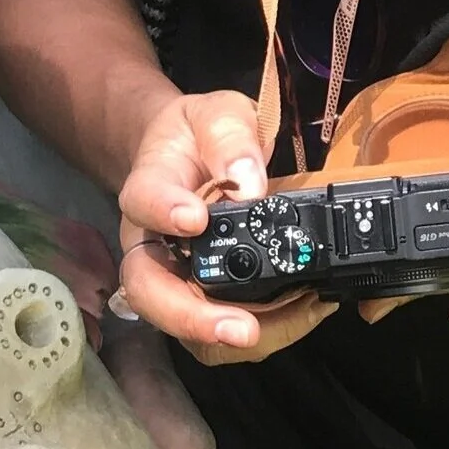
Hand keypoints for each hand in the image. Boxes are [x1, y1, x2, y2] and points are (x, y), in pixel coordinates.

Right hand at [111, 90, 337, 363]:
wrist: (184, 152)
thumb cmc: (197, 134)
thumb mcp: (216, 113)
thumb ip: (231, 137)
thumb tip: (251, 184)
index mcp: (147, 188)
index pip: (143, 201)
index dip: (164, 213)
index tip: (196, 219)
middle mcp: (151, 244)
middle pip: (149, 292)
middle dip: (194, 318)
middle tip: (242, 328)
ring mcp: (172, 277)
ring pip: (184, 325)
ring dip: (235, 335)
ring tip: (295, 319)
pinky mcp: (200, 296)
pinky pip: (219, 327)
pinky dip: (264, 328)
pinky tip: (305, 310)